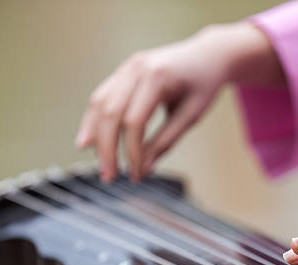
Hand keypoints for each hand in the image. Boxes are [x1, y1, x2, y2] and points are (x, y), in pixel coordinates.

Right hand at [76, 22, 283, 181]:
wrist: (208, 54)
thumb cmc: (204, 84)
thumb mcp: (192, 115)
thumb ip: (166, 140)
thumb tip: (144, 168)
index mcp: (158, 76)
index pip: (135, 121)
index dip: (132, 151)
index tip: (136, 175)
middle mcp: (137, 68)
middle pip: (110, 112)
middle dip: (107, 148)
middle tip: (110, 177)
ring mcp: (127, 67)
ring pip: (99, 103)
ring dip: (94, 136)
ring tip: (99, 164)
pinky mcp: (123, 71)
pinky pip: (102, 96)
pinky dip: (94, 120)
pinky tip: (89, 142)